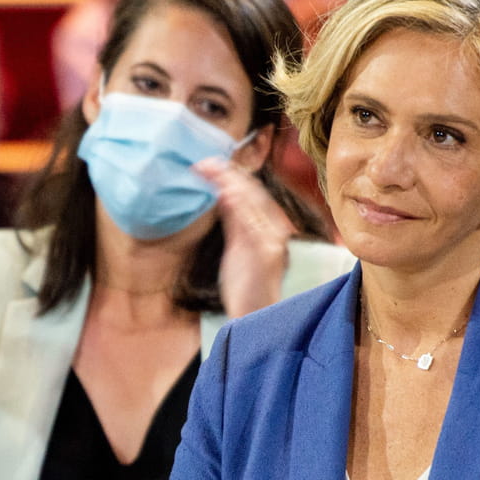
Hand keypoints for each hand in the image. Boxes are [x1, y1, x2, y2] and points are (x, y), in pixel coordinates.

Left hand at [199, 157, 292, 317]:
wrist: (256, 316)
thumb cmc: (247, 284)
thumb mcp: (238, 246)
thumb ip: (234, 221)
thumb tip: (224, 194)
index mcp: (270, 227)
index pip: (252, 193)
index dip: (231, 176)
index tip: (209, 165)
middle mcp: (275, 230)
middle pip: (253, 193)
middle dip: (228, 175)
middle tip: (204, 162)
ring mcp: (272, 241)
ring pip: (253, 204)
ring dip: (231, 184)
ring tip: (211, 170)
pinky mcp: (265, 254)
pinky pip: (252, 225)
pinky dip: (240, 208)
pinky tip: (226, 196)